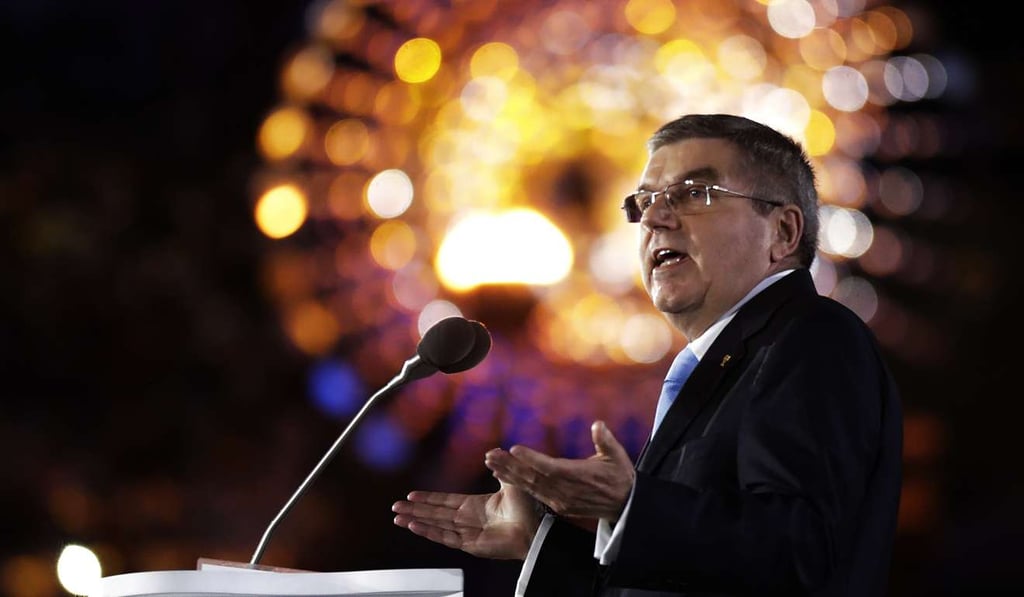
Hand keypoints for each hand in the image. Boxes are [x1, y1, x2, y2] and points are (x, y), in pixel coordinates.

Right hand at [392, 481, 541, 559]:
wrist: (537, 528)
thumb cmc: (529, 509)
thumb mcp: (512, 482)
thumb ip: (500, 468)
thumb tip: (492, 452)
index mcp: (476, 506)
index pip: (446, 501)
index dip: (429, 498)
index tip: (412, 494)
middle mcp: (469, 520)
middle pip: (435, 513)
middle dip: (415, 509)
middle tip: (395, 506)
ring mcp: (468, 533)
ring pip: (436, 526)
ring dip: (416, 521)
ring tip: (397, 517)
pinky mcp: (470, 545)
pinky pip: (445, 537)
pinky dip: (429, 532)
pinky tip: (414, 526)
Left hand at [485, 420, 634, 520]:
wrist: (624, 505)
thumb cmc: (619, 476)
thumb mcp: (617, 456)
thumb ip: (606, 440)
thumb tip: (598, 425)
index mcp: (577, 475)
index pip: (549, 467)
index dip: (531, 459)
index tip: (514, 449)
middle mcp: (565, 490)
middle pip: (533, 477)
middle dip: (510, 466)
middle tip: (490, 455)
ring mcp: (560, 500)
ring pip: (530, 486)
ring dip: (509, 474)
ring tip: (491, 463)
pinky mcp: (558, 506)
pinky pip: (534, 494)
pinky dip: (517, 484)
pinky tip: (503, 476)